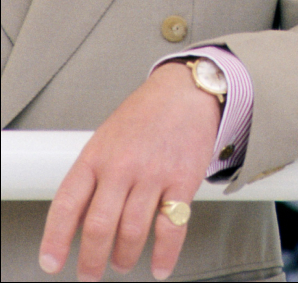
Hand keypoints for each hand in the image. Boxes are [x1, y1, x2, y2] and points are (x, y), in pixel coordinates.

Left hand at [39, 61, 220, 281]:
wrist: (186, 91)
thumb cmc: (145, 115)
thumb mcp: (106, 138)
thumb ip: (93, 177)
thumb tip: (78, 222)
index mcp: (97, 155)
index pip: (66, 204)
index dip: (55, 240)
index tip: (52, 263)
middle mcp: (123, 165)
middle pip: (99, 226)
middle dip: (91, 260)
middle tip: (90, 273)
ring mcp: (154, 173)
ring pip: (132, 231)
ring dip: (125, 257)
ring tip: (123, 262)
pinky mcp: (184, 179)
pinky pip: (172, 226)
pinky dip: (165, 254)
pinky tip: (160, 266)